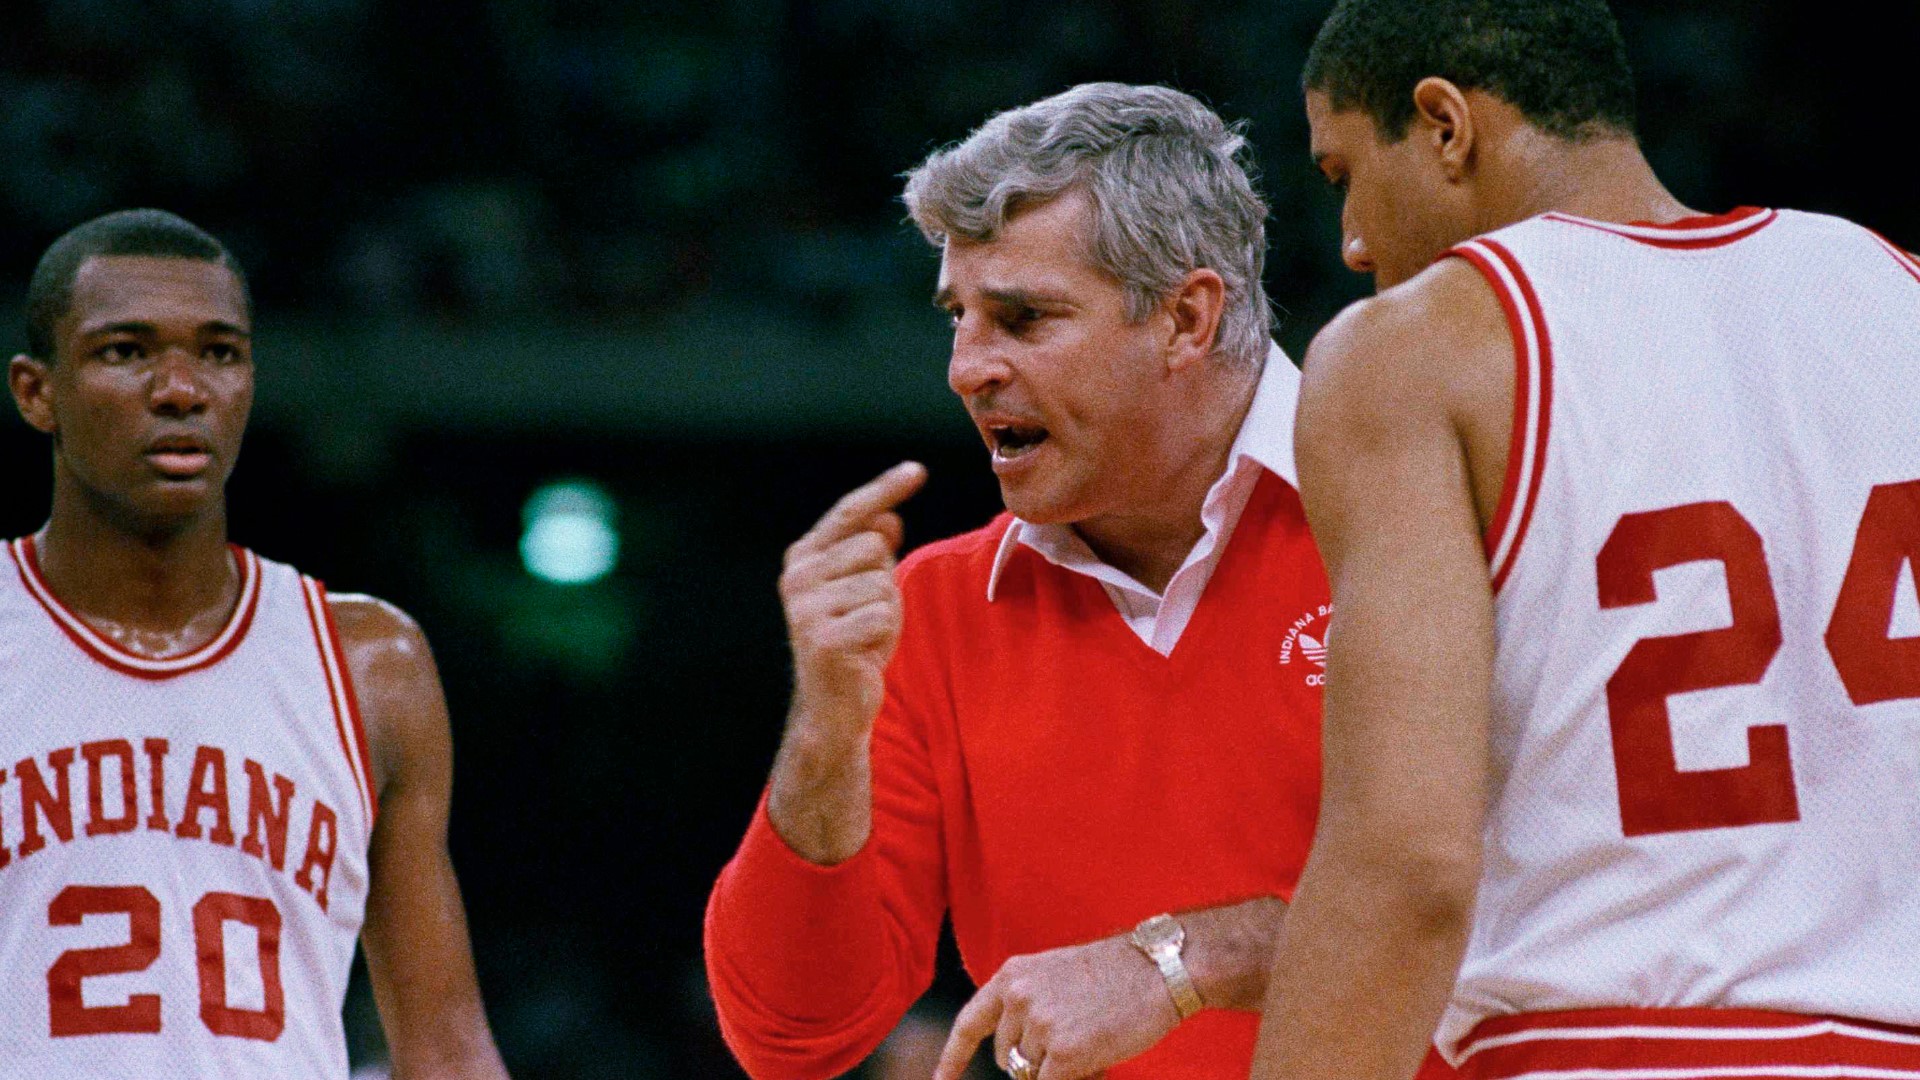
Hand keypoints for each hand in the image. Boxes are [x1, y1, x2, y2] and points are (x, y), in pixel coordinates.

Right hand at [779, 461, 926, 738]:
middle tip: (866, 616)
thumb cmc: (856, 641)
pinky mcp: (823, 638)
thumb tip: (890, 516)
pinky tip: (864, 653)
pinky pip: (882, 615)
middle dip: (886, 580)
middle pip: (875, 546)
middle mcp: (798, 576)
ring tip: (864, 635)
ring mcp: (806, 607)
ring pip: (882, 582)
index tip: (917, 470)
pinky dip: (885, 636)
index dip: (886, 489)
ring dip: (887, 611)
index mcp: (804, 557)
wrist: (834, 706)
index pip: (852, 512)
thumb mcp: (868, 589)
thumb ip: (874, 552)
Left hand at [932, 935, 1180, 1079]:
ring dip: (1057, 1069)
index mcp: (1012, 975)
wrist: (1160, 967)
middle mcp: (1017, 998)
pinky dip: (1073, 1078)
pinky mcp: (1063, 1054)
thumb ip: (1027, 1003)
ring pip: (1032, 1073)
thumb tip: (1014, 1057)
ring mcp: (1038, 1026)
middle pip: (1007, 1057)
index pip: (969, 1022)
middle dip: (1035, 1060)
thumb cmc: (1117, 973)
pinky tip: (1097, 1055)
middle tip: (1077, 1036)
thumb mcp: (1056, 974)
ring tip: (1091, 1038)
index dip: (952, 1057)